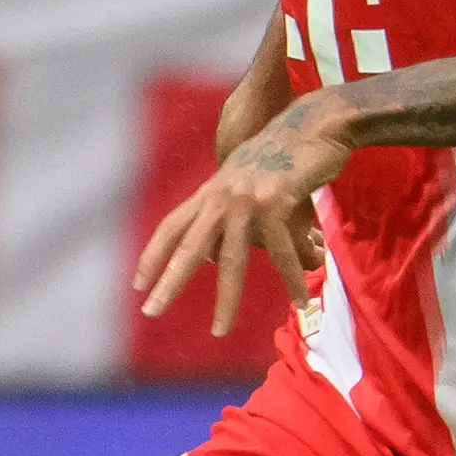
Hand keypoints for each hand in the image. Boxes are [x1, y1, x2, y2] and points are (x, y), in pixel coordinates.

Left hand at [136, 96, 349, 334]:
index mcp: (211, 191)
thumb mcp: (245, 181)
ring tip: (219, 330)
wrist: (317, 124)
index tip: (137, 283)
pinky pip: (282, 253)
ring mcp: (248, 199)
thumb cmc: (285, 156)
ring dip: (226, 300)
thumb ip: (226, 213)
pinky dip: (292, 279)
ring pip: (232, 259)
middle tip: (151, 312)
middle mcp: (222, 195)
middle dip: (169, 281)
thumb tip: (213, 254)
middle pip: (189, 246)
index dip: (152, 255)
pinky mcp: (277, 202)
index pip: (171, 226)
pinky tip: (299, 301)